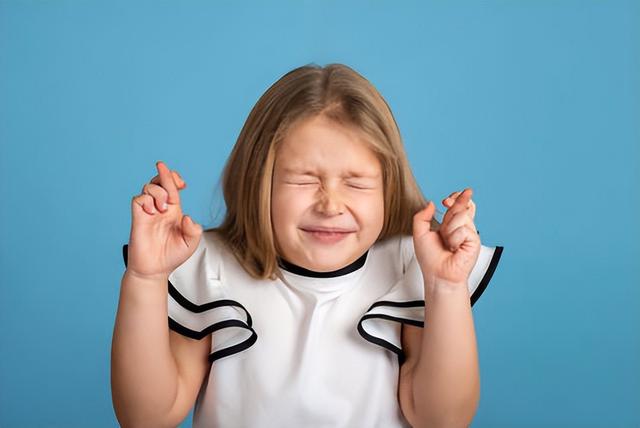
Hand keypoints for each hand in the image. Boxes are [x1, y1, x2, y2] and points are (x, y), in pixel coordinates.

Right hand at [126, 161, 202, 280]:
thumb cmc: (171, 256)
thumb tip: (187, 217)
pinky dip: (146, 200)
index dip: (175, 179)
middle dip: (165, 175)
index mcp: (174, 211)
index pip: (173, 188)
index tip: (182, 183)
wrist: (154, 270)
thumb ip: (194, 230)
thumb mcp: (191, 243)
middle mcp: (160, 208)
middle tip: (172, 180)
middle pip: (159, 181)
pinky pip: (138, 199)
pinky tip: (152, 211)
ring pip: (149, 187)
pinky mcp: (138, 217)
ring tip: (162, 209)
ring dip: (158, 192)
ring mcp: (148, 212)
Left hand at [412, 188, 480, 287]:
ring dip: (450, 229)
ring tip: (448, 243)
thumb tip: (431, 203)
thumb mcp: (419, 234)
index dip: (455, 199)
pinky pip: (463, 230)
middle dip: (460, 199)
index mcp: (448, 226)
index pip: (456, 207)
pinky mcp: (474, 241)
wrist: (438, 275)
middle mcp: (460, 228)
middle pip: (463, 206)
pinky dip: (455, 238)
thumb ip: (422, 217)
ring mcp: (468, 234)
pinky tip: (455, 248)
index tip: (446, 199)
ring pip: (461, 216)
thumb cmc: (430, 259)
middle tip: (457, 196)